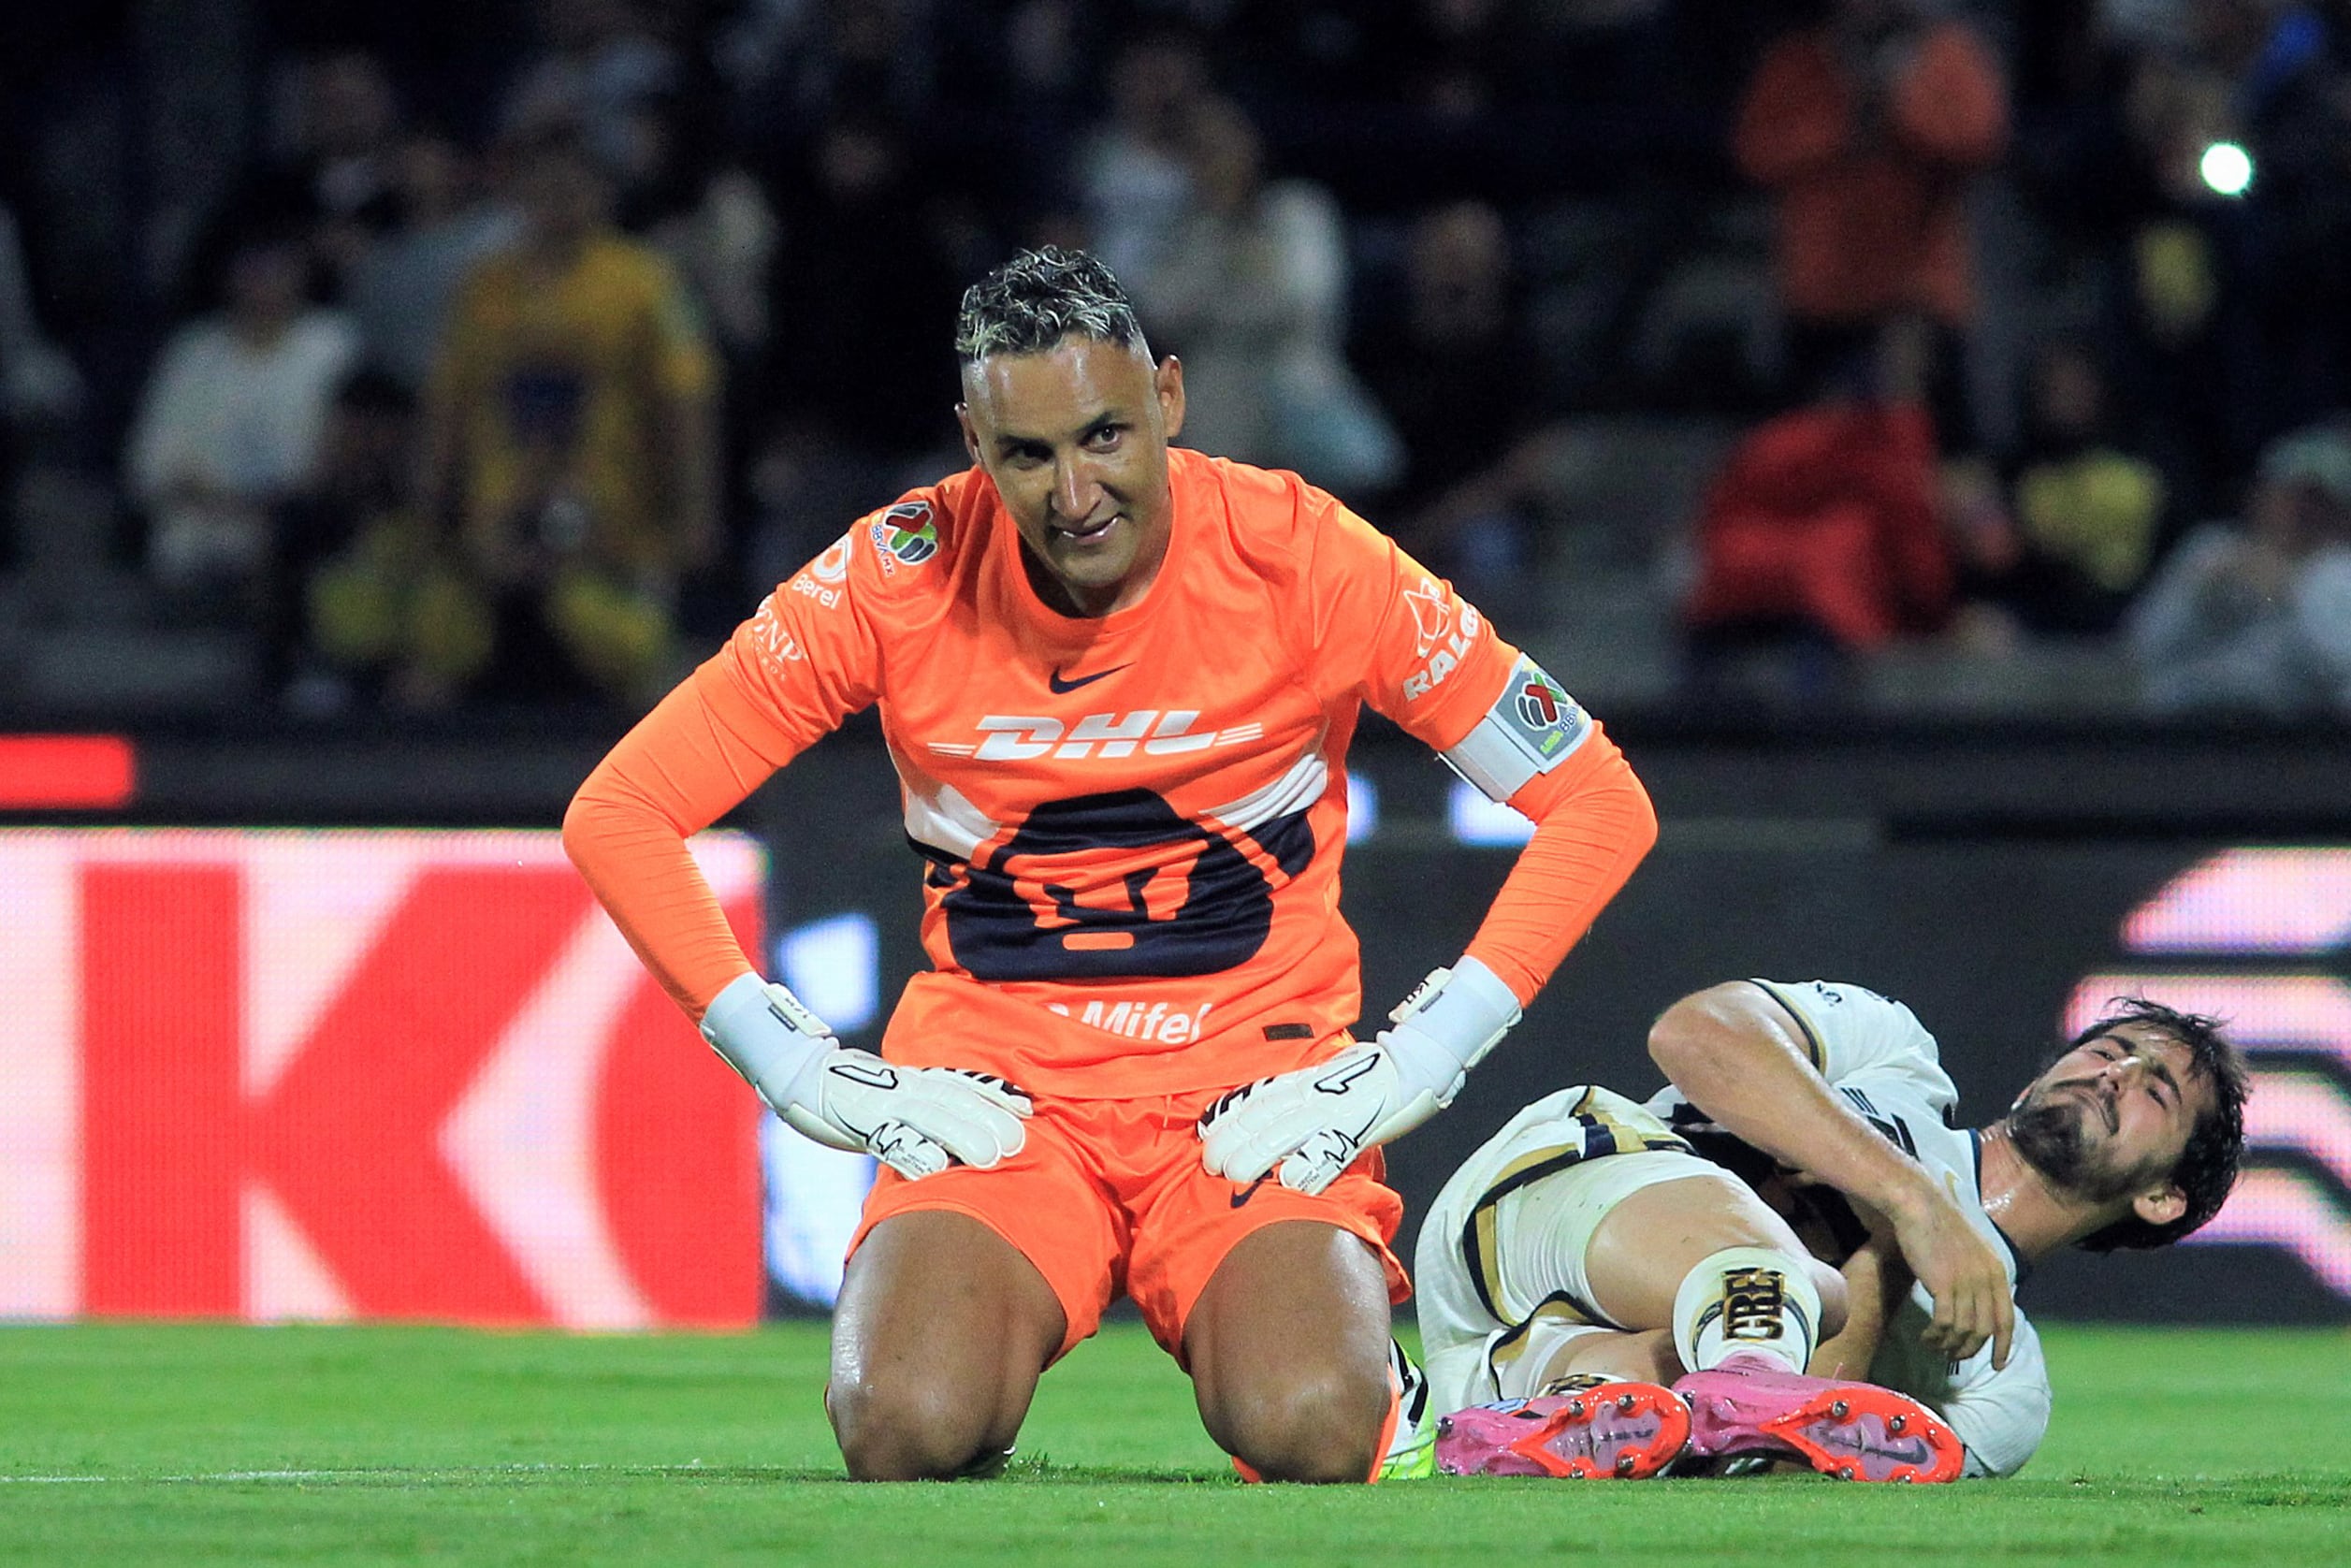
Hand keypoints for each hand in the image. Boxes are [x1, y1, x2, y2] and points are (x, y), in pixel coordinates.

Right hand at [781, 1047, 1031, 1180]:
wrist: (799, 1072)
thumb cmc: (851, 1091)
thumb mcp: (892, 1092)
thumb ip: (921, 1107)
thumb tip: (954, 1133)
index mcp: (914, 1080)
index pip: (961, 1084)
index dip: (994, 1095)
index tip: (1027, 1108)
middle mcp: (905, 1087)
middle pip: (954, 1100)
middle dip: (989, 1119)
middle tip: (1019, 1142)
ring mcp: (883, 1103)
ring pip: (930, 1117)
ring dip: (963, 1136)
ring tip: (992, 1157)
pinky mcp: (860, 1122)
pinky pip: (890, 1138)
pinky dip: (913, 1152)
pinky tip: (935, 1167)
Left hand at [1197, 1036, 1457, 1195]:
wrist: (1412, 1065)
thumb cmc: (1366, 1075)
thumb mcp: (1323, 1078)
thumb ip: (1296, 1094)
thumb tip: (1263, 1115)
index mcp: (1303, 1082)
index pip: (1256, 1099)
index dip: (1228, 1116)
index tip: (1204, 1132)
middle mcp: (1311, 1095)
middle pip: (1262, 1117)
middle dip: (1232, 1141)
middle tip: (1210, 1164)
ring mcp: (1332, 1112)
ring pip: (1285, 1134)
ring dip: (1256, 1156)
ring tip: (1234, 1175)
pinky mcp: (1355, 1129)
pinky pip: (1328, 1152)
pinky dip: (1309, 1168)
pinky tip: (1291, 1182)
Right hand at [1884, 1176, 2014, 1368]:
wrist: (1920, 1205)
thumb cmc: (1939, 1225)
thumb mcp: (1971, 1251)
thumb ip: (1978, 1275)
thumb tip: (1976, 1304)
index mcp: (1997, 1272)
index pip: (2007, 1320)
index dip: (2004, 1346)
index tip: (1998, 1365)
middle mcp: (1986, 1280)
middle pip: (1985, 1330)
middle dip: (1969, 1349)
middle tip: (1952, 1356)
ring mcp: (1966, 1282)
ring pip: (1964, 1330)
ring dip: (1948, 1344)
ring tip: (1933, 1345)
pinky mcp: (1944, 1284)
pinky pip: (1944, 1323)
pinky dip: (1936, 1335)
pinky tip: (1926, 1336)